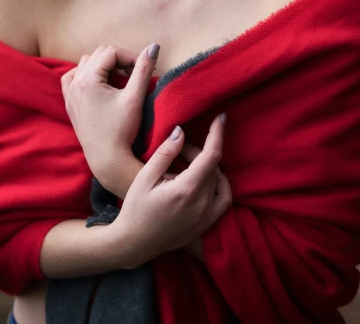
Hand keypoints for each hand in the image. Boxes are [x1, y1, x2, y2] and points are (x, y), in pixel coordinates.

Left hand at [61, 43, 158, 182]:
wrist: (107, 160)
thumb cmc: (122, 130)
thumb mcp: (134, 97)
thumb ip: (143, 69)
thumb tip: (154, 46)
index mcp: (87, 79)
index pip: (112, 52)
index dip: (130, 57)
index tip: (144, 69)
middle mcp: (74, 83)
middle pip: (99, 54)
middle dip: (119, 60)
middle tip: (134, 74)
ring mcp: (69, 93)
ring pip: (86, 63)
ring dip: (104, 66)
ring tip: (120, 79)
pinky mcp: (70, 103)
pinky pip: (73, 78)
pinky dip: (86, 75)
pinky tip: (99, 85)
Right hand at [113, 114, 231, 268]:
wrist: (135, 243)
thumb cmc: (136, 208)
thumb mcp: (145, 177)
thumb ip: (165, 153)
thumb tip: (181, 131)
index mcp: (186, 190)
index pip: (211, 155)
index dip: (217, 133)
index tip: (222, 117)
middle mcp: (202, 204)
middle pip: (212, 166)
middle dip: (199, 150)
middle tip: (178, 149)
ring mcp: (207, 217)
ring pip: (219, 180)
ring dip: (209, 166)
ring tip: (188, 163)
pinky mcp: (207, 225)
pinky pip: (224, 199)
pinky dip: (220, 184)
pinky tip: (206, 178)